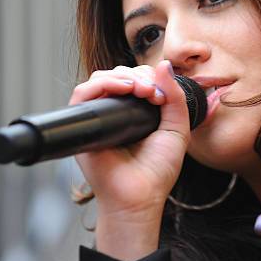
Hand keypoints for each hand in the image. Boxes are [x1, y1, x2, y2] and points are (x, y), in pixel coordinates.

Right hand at [72, 60, 189, 217]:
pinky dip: (102, 83)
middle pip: (119, 75)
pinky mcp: (83, 125)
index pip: (137, 79)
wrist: (141, 196)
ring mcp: (99, 118)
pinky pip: (83, 93)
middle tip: (153, 93)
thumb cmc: (157, 170)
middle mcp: (115, 113)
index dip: (150, 78)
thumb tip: (164, 64)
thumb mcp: (177, 128)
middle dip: (139, 76)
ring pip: (101, 79)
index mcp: (136, 113)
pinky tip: (124, 89)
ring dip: (123, 77)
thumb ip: (175, 97)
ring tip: (142, 90)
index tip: (163, 94)